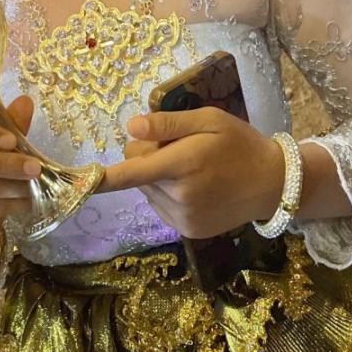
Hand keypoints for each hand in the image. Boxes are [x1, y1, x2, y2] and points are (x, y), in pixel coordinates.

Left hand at [102, 108, 285, 239]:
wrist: (273, 183)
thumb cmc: (239, 143)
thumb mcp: (209, 120)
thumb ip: (168, 124)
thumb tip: (130, 128)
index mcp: (184, 164)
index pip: (132, 172)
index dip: (102, 178)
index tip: (78, 183)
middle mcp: (180, 195)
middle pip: (138, 173)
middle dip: (149, 157)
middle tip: (180, 147)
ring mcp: (184, 218)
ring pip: (147, 190)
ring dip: (158, 177)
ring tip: (191, 167)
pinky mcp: (188, 230)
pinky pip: (160, 206)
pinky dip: (168, 194)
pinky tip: (194, 186)